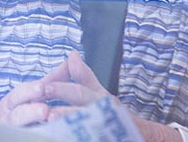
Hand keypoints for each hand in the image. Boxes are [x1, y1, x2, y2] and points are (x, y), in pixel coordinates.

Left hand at [0, 51, 187, 141]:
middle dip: (63, 110)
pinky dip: (73, 135)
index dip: (62, 89)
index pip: (80, 92)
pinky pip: (88, 137)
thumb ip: (83, 78)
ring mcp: (107, 131)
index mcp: (100, 101)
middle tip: (43, 108)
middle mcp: (106, 116)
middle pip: (82, 112)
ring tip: (49, 126)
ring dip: (67, 127)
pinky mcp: (106, 137)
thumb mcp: (100, 96)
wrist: (145, 139)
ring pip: (84, 129)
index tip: (43, 87)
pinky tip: (58, 135)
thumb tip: (69, 54)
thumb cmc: (117, 118)